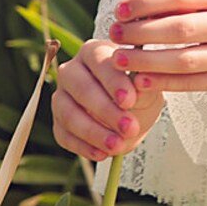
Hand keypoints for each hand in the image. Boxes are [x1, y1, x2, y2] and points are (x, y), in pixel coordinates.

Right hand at [52, 39, 164, 161]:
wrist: (133, 114)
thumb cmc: (139, 92)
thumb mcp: (148, 88)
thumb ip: (143, 86)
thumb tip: (138, 84)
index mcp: (94, 51)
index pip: (99, 61)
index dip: (114, 82)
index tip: (129, 100)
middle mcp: (72, 70)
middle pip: (82, 88)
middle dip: (106, 110)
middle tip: (129, 127)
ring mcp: (61, 96)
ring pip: (69, 113)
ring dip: (94, 132)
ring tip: (118, 145)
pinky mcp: (58, 122)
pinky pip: (64, 135)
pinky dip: (83, 147)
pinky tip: (102, 154)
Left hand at [108, 0, 206, 93]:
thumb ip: (182, 1)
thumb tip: (134, 10)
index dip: (147, 2)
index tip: (121, 9)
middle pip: (180, 29)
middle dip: (141, 32)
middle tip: (115, 34)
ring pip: (183, 60)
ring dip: (146, 60)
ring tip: (119, 58)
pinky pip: (191, 83)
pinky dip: (163, 82)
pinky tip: (140, 79)